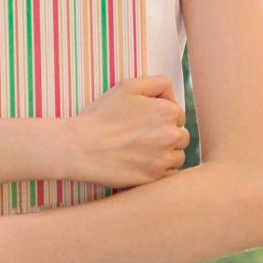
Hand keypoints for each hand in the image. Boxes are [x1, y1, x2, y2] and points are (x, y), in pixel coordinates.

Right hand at [67, 75, 188, 188]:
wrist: (81, 147)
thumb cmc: (102, 116)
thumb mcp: (128, 87)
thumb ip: (158, 84)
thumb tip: (172, 98)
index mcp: (168, 112)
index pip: (179, 116)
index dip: (162, 117)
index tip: (145, 122)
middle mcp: (172, 136)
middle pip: (181, 137)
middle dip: (167, 136)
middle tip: (142, 137)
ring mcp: (164, 159)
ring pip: (177, 157)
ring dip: (165, 155)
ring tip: (141, 151)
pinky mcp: (154, 178)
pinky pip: (168, 175)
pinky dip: (159, 172)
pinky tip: (141, 165)